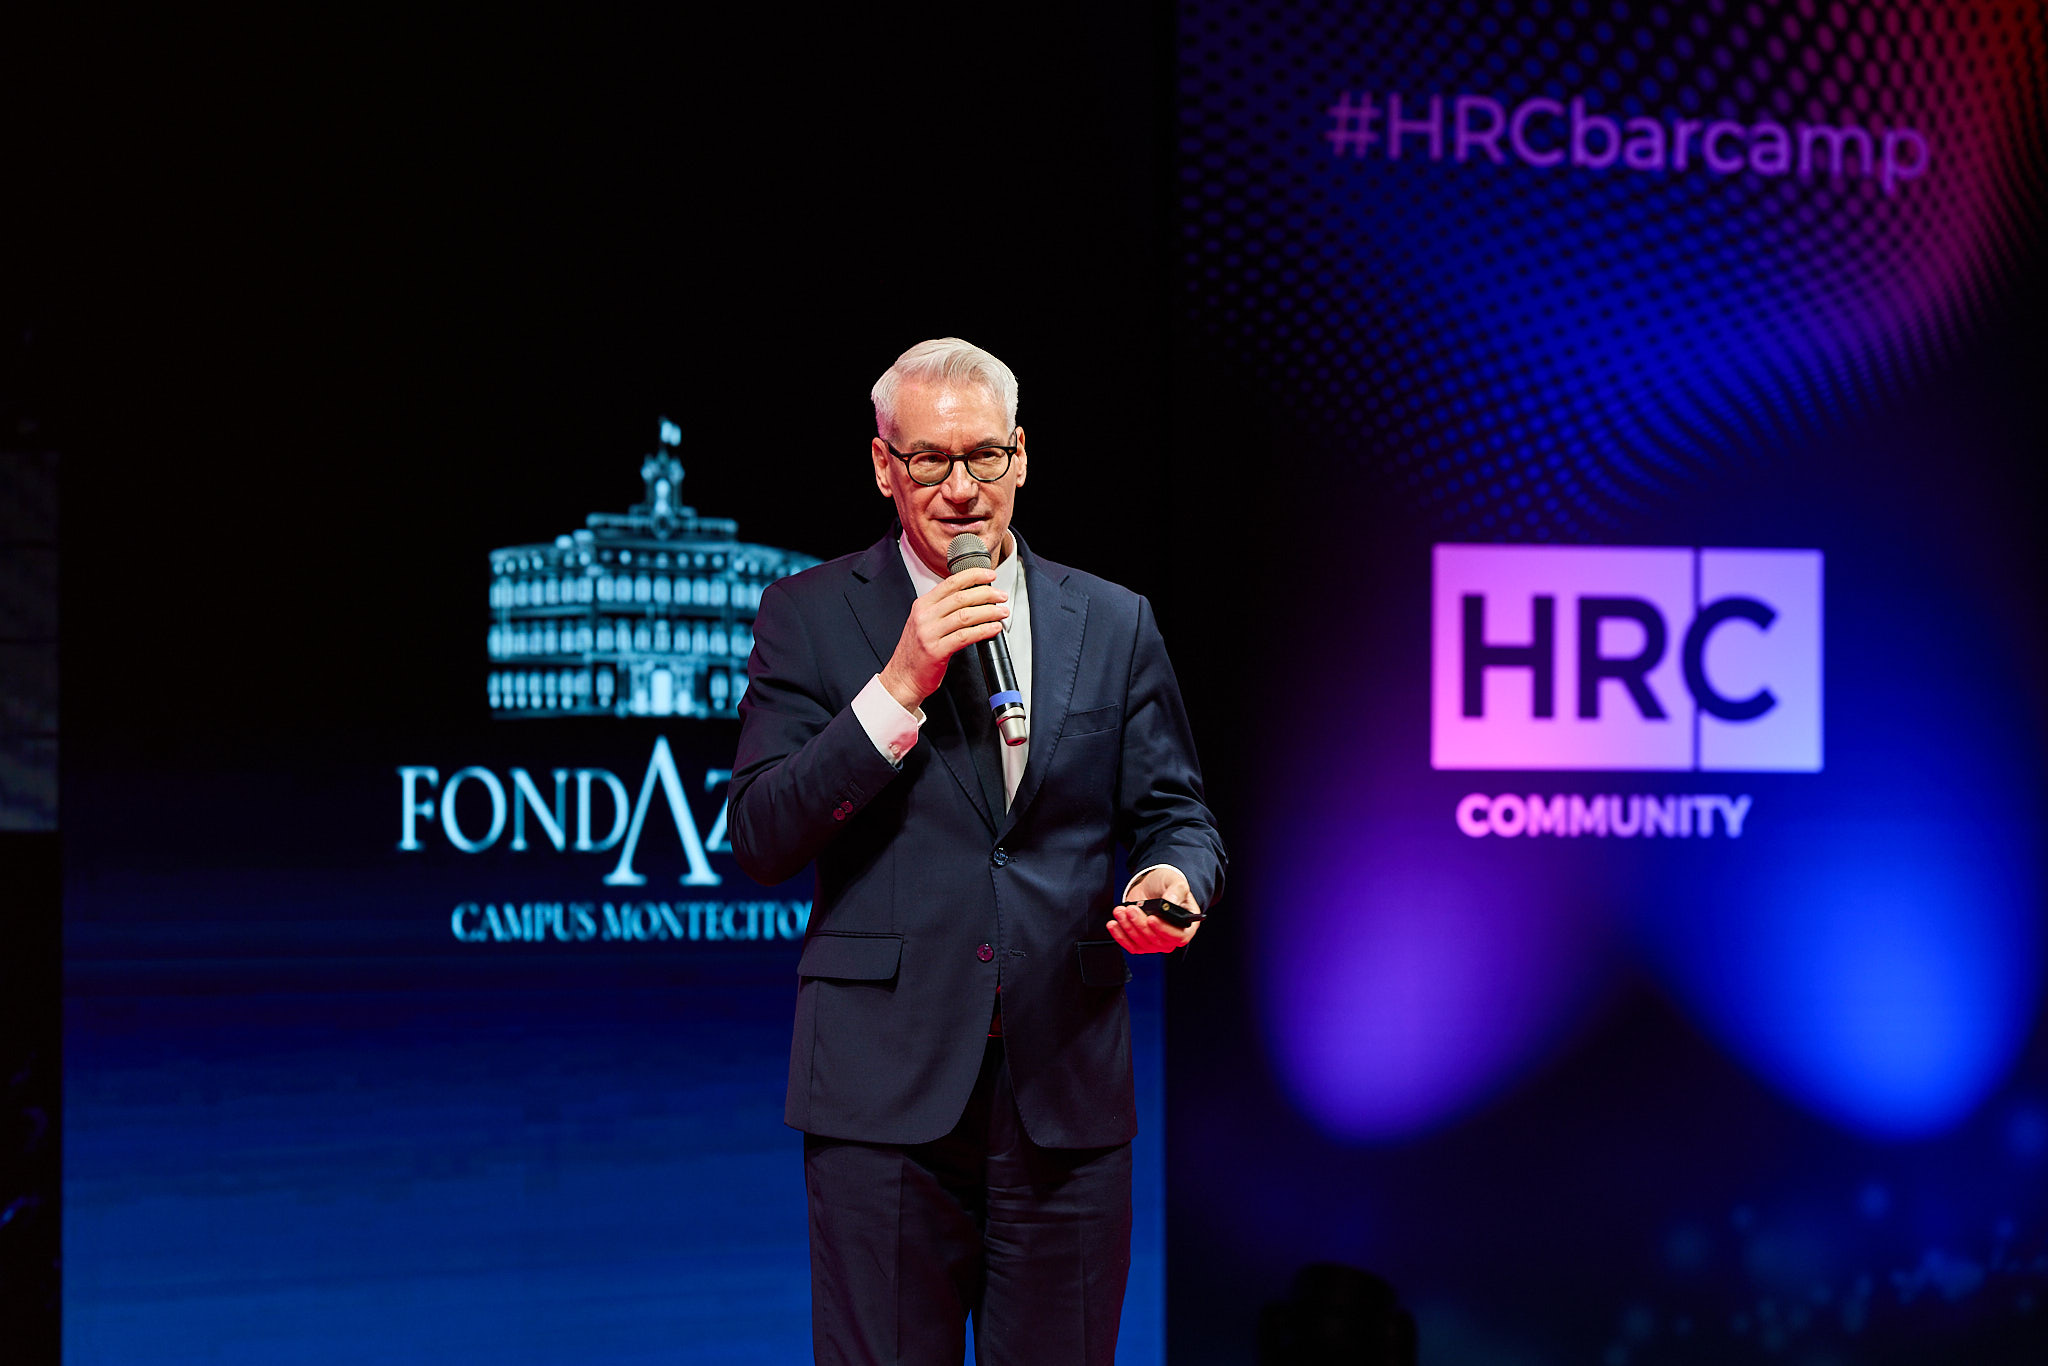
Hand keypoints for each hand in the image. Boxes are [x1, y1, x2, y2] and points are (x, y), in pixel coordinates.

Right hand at [878, 567, 1008, 709]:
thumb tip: (971, 597)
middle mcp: (924, 616)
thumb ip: (942, 609)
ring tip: (1002, 612)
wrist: (902, 678)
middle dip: (986, 594)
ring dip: (989, 612)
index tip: (989, 575)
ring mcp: (929, 633)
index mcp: (922, 605)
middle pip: (961, 597)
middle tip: (1001, 596)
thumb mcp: (923, 622)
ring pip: (965, 615)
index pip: (950, 582)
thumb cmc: (916, 652)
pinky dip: (983, 630)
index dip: (973, 576)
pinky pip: (965, 636)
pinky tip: (993, 628)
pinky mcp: (936, 651)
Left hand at [1107, 866, 1200, 954]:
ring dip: (1128, 928)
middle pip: (1158, 941)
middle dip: (1140, 925)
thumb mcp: (1175, 881)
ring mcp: (1157, 941)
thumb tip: (1170, 902)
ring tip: (1120, 911)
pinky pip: (1131, 945)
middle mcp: (1173, 936)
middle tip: (1131, 909)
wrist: (1151, 886)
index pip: (1179, 936)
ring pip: (1142, 944)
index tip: (1151, 918)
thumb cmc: (1166, 884)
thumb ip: (1176, 891)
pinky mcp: (1142, 940)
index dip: (1164, 930)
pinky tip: (1114, 924)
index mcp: (1187, 925)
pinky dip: (1120, 936)